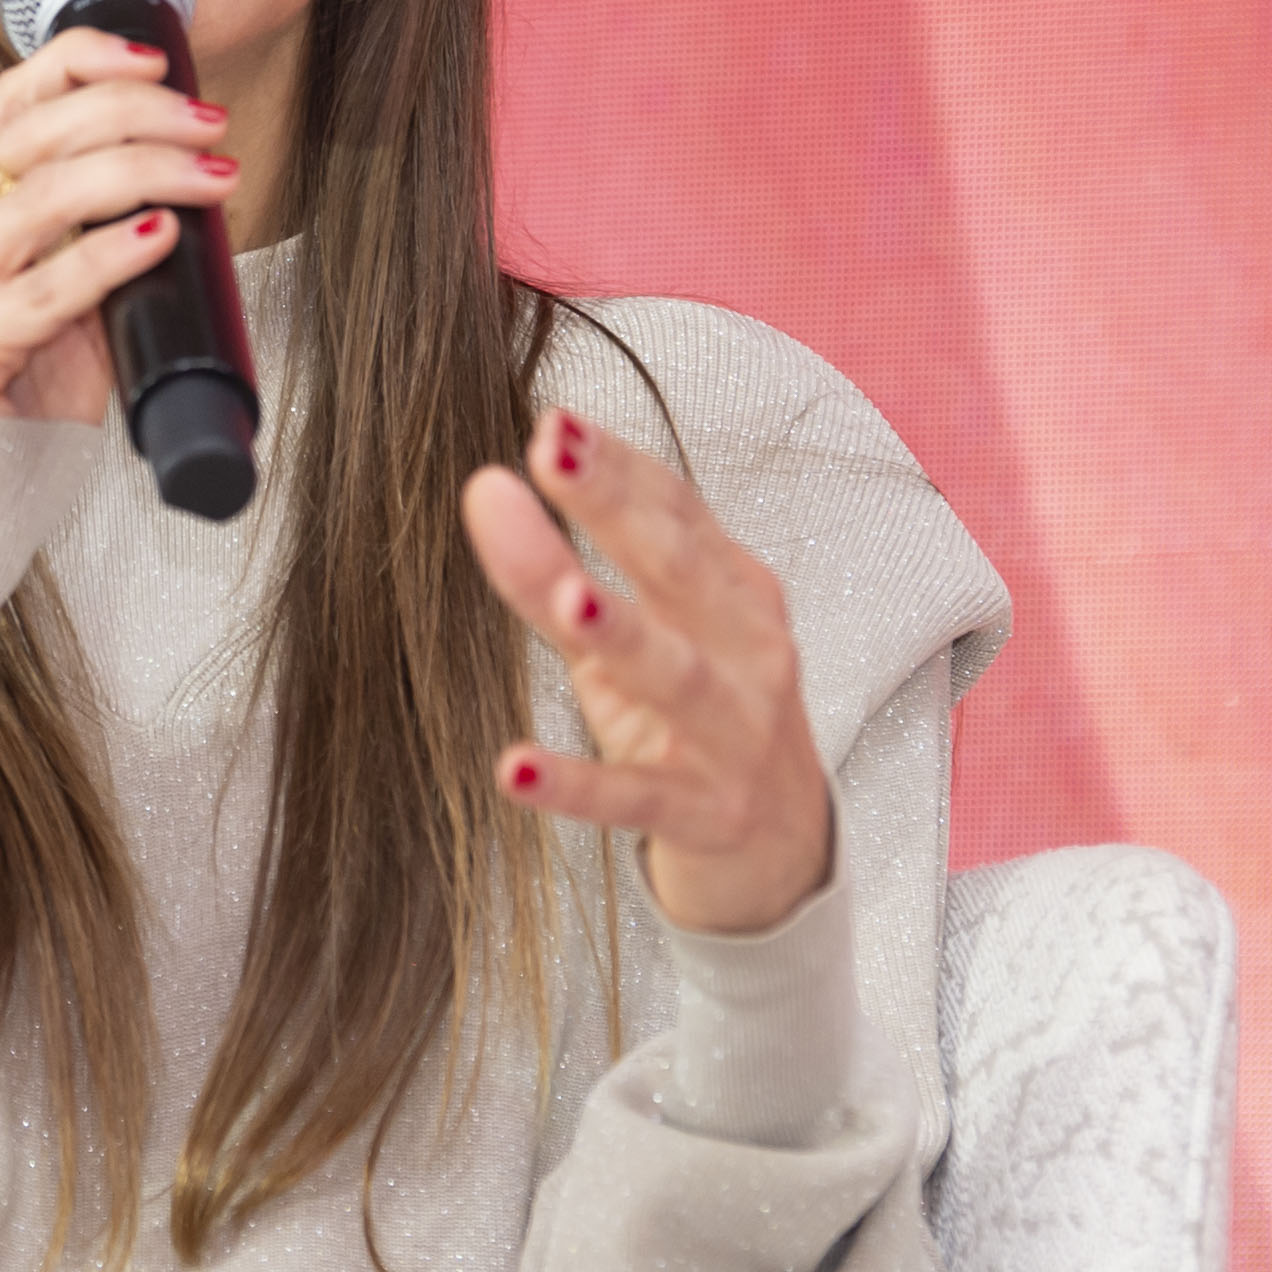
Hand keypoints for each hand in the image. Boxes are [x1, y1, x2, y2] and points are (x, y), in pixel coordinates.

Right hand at [0, 29, 240, 423]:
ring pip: (38, 197)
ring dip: (139, 172)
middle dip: (133, 112)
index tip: (156, 58)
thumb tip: (181, 199)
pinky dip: (108, 255)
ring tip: (211, 175)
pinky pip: (44, 289)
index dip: (78, 64)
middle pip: (32, 136)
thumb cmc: (16, 412)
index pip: (8, 105)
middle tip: (209, 123)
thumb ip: (93, 252)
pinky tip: (159, 236)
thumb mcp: (57, 311)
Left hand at [461, 409, 830, 936]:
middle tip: (551, 451)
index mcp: (735, 594)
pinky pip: (636, 799)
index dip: (619, 466)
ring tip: (566, 596)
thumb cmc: (702, 720)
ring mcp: (733, 736)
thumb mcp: (642, 640)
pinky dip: (576, 785)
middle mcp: (747, 652)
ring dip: (623, 631)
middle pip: (679, 570)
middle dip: (618, 509)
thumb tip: (487, 490)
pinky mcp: (706, 814)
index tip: (553, 420)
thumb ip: (564, 575)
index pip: (678, 511)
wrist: (784, 851)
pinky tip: (513, 767)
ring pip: (674, 675)